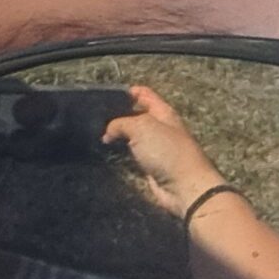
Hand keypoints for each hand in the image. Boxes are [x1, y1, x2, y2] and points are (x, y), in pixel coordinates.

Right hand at [101, 84, 232, 215]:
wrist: (184, 186)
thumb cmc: (167, 151)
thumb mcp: (141, 127)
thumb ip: (120, 123)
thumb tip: (107, 133)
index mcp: (164, 113)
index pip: (144, 95)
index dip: (127, 92)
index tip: (105, 96)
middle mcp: (160, 128)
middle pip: (137, 115)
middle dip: (118, 114)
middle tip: (95, 117)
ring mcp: (156, 147)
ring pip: (132, 135)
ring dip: (117, 134)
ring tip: (96, 133)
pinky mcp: (151, 165)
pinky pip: (132, 153)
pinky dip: (119, 152)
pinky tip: (106, 151)